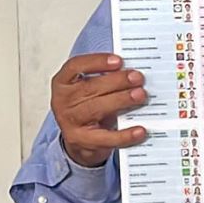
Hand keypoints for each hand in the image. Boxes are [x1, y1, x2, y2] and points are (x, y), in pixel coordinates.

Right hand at [51, 53, 148, 167]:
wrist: (79, 141)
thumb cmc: (87, 108)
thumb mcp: (90, 90)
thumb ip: (106, 80)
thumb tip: (133, 73)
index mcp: (63, 82)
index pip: (75, 66)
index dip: (97, 62)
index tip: (118, 61)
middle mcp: (62, 101)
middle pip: (90, 87)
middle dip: (117, 81)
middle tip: (137, 78)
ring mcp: (70, 122)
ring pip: (97, 108)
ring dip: (121, 100)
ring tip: (140, 95)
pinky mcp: (81, 141)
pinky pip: (106, 137)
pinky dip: (125, 134)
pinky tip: (139, 130)